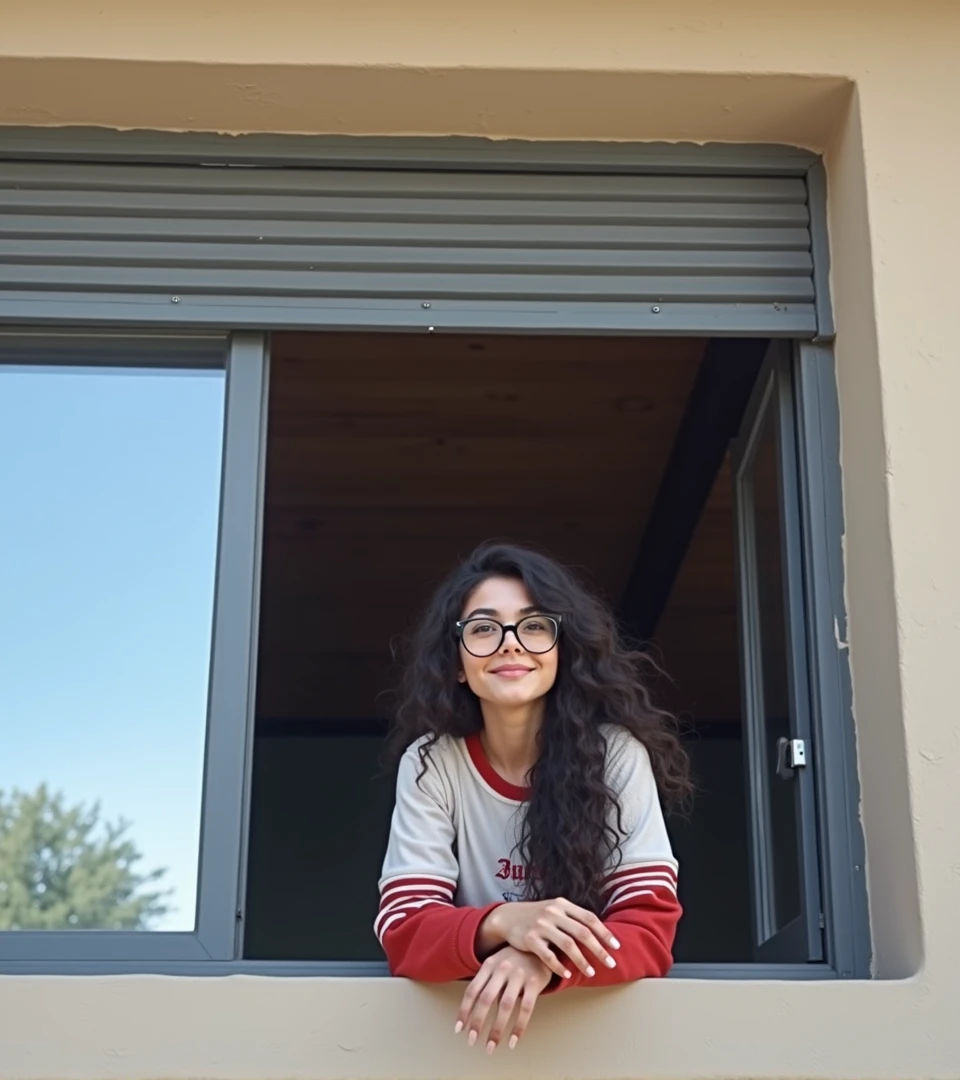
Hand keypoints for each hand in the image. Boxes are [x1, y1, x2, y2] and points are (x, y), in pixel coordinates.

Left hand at [455, 946, 550, 1053]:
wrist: (540, 944)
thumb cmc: (514, 959)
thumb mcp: (497, 964)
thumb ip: (486, 983)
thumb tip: (473, 1013)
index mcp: (489, 965)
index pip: (472, 990)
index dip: (464, 1010)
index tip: (459, 1029)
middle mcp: (502, 969)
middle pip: (486, 999)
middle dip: (477, 1022)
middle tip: (472, 1041)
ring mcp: (519, 975)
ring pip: (505, 1005)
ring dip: (497, 1029)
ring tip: (491, 1046)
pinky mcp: (534, 982)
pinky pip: (526, 1007)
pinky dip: (519, 1026)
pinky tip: (513, 1041)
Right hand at [478, 898, 619, 979]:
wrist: (508, 917)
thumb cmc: (537, 916)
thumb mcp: (555, 910)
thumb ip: (574, 918)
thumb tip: (601, 933)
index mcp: (562, 904)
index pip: (589, 918)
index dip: (604, 933)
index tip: (616, 947)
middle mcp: (553, 913)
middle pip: (582, 932)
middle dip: (599, 950)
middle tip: (611, 964)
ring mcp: (541, 925)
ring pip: (567, 945)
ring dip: (582, 961)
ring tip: (591, 974)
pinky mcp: (529, 939)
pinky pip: (548, 956)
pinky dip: (560, 966)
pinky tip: (568, 975)